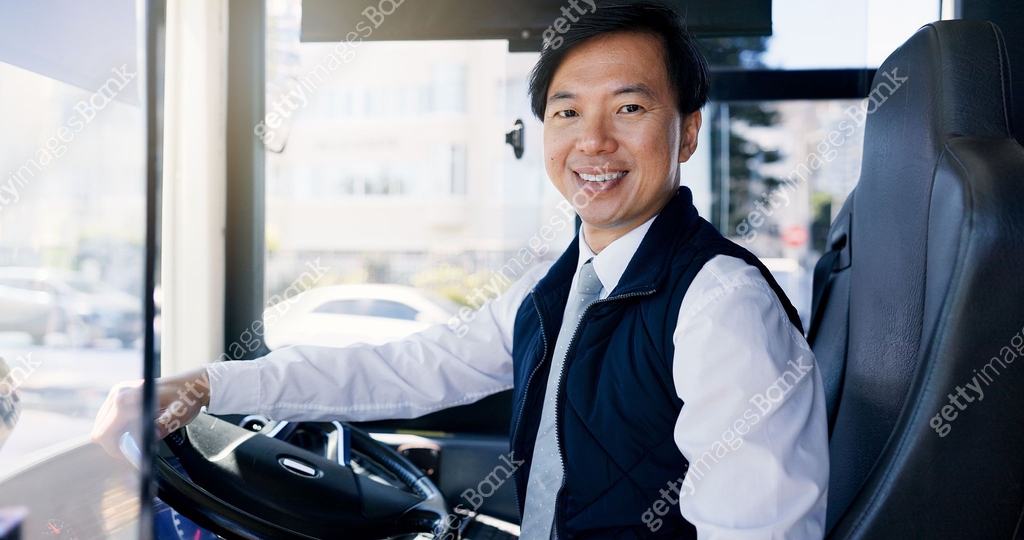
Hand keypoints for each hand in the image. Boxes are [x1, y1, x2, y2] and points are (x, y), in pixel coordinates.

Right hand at [91, 367, 211, 458]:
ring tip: (137, 439)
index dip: (115, 450)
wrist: (192, 384)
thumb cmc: (186, 398)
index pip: (104, 433)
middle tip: (135, 449)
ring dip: (116, 436)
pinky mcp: (121, 394)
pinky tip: (135, 429)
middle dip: (115, 444)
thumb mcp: (177, 415)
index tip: (131, 455)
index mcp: (127, 399)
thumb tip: (150, 437)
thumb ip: (163, 426)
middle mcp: (118, 393)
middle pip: (100, 431)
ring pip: (103, 425)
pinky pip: (110, 418)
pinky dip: (118, 428)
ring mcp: (118, 392)